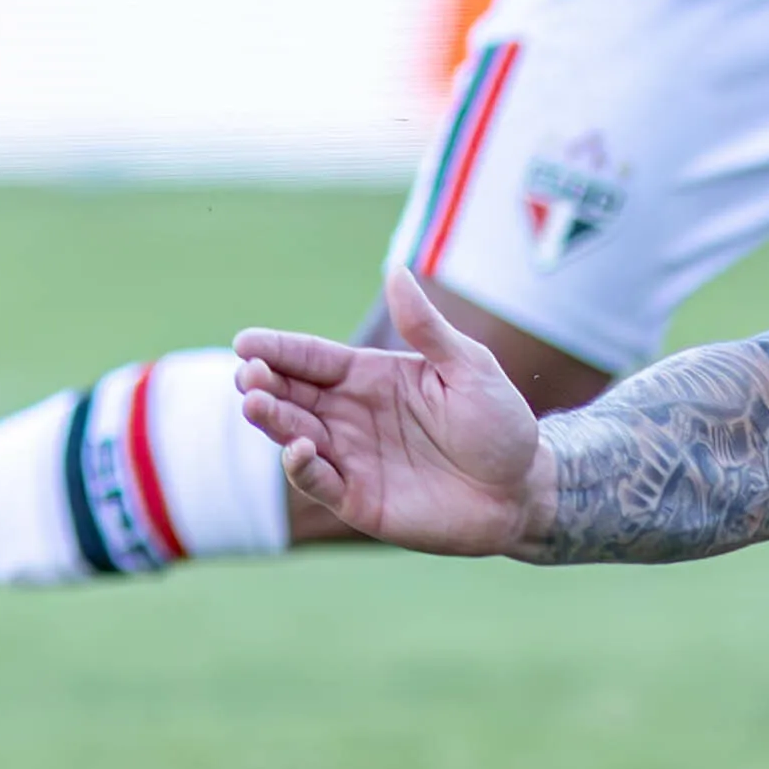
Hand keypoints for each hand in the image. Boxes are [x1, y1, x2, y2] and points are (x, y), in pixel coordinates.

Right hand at [236, 269, 554, 554]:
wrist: (522, 489)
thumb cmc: (499, 422)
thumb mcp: (469, 367)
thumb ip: (426, 328)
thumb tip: (396, 270)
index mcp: (371, 377)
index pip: (313, 358)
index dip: (278, 350)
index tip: (245, 342)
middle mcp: (351, 415)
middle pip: (293, 395)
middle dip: (263, 382)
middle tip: (248, 374)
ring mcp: (351, 457)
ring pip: (295, 435)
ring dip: (273, 421)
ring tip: (257, 403)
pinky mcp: (358, 498)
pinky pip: (319, 481)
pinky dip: (302, 468)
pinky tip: (299, 449)